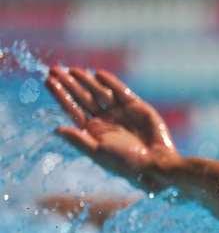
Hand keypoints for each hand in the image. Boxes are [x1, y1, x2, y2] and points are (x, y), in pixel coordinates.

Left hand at [46, 67, 180, 191]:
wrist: (156, 163)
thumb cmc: (126, 163)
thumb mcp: (99, 153)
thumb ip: (78, 140)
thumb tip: (56, 129)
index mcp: (94, 132)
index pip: (73, 109)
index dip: (60, 95)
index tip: (48, 80)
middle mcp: (105, 120)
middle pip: (82, 98)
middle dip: (69, 84)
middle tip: (54, 69)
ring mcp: (120, 112)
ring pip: (99, 92)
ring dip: (86, 80)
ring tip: (72, 69)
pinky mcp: (136, 107)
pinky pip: (121, 91)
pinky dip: (110, 82)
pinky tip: (98, 74)